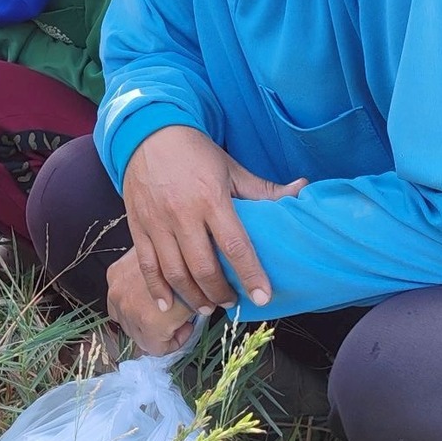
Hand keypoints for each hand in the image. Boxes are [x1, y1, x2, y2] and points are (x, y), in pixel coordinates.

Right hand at [106, 248, 201, 355]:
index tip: (186, 326)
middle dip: (158, 332)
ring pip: (124, 322)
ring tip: (160, 304)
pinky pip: (115, 301)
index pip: (155, 349)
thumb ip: (188, 324)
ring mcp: (116, 291)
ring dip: (141, 319)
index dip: (174, 341)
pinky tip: (144, 293)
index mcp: (149, 322)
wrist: (175, 230)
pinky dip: (128, 303)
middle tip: (176, 315)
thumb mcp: (197, 303)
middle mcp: (127, 309)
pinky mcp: (112, 275)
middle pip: (138, 338)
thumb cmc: (194, 271)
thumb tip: (187, 329)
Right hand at [120, 126, 304, 311]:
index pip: (235, 245)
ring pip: (175, 271)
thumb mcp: (232, 168)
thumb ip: (264, 189)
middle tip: (232, 302)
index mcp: (211, 198)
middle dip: (220, 292)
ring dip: (193, 296)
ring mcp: (157, 222)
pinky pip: (146, 265)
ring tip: (206, 306)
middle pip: (203, 266)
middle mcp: (182, 213)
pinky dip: (157, 289)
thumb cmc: (195, 153)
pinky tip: (169, 305)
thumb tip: (303, 190)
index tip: (263, 297)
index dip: (250, 274)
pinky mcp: (138, 226)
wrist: (148, 133)